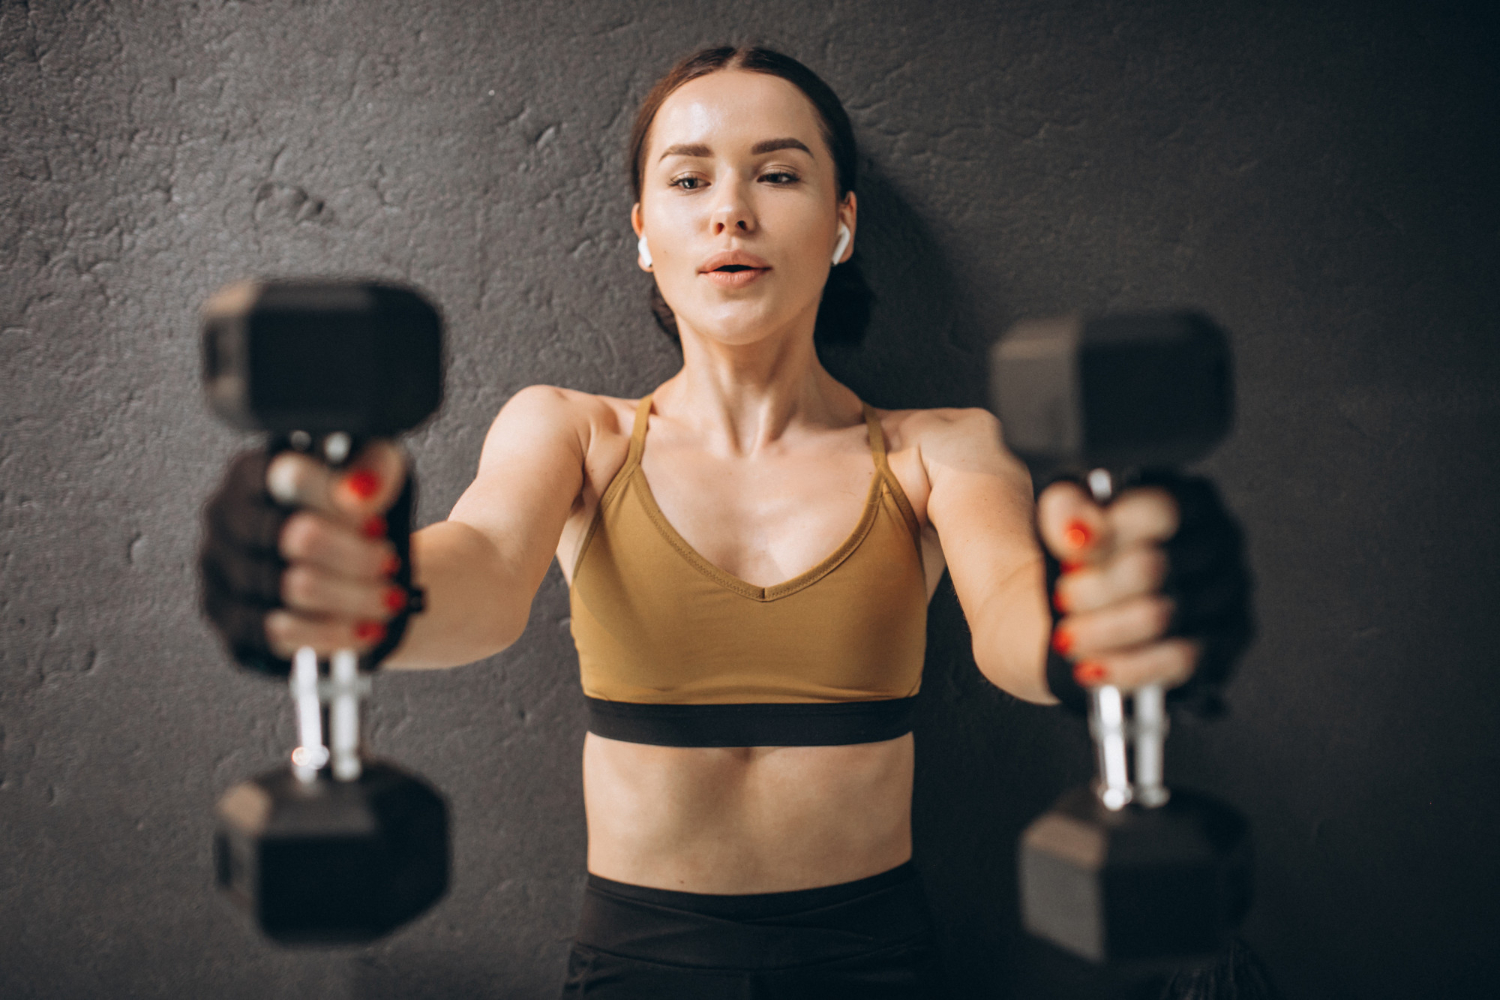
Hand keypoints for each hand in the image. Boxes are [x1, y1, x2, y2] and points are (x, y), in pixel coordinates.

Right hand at [199, 440, 415, 672]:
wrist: (341, 566)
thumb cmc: (353, 512)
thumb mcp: (373, 472)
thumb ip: (373, 467)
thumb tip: (359, 490)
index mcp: (252, 472)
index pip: (291, 476)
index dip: (341, 502)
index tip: (375, 523)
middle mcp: (225, 519)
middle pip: (300, 537)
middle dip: (358, 556)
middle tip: (388, 562)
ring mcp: (222, 574)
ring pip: (297, 589)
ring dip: (356, 597)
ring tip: (388, 597)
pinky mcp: (231, 623)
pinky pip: (283, 635)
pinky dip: (334, 634)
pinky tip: (365, 629)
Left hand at [1037, 473, 1252, 705]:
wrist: (1086, 604)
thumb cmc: (1085, 554)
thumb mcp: (1066, 515)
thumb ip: (1067, 507)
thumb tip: (1077, 529)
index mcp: (1187, 499)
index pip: (1161, 511)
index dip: (1108, 535)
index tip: (1069, 554)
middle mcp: (1216, 542)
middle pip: (1155, 568)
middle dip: (1095, 590)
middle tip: (1063, 599)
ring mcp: (1226, 594)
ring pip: (1163, 617)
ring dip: (1103, 631)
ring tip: (1069, 636)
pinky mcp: (1224, 643)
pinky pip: (1181, 661)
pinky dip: (1128, 667)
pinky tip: (1094, 666)